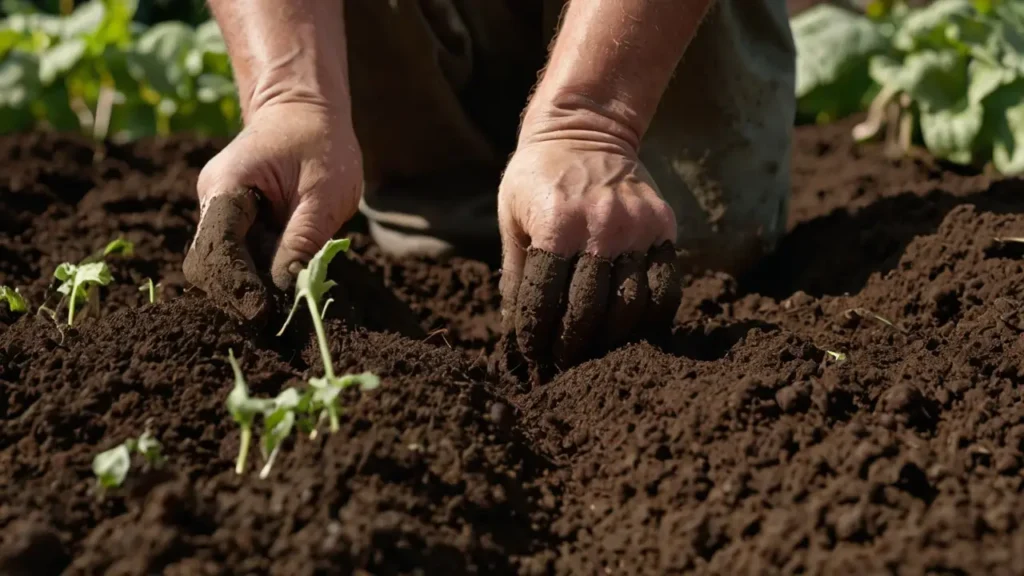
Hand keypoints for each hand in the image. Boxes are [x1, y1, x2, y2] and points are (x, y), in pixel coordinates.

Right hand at [183, 101, 362, 320]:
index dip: (237, 284)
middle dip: (236, 292)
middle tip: (274, 317)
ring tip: (281, 302)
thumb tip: (288, 289)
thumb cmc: (321, 142)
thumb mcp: (325, 192)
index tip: (262, 312)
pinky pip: (237, 256)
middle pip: (208, 263)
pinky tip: (279, 282)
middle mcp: (212, 198)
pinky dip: (254, 274)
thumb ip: (303, 239)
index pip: (218, 246)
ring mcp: (218, 209)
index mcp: (227, 185)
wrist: (305, 109)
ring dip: (247, 286)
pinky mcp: (232, 220)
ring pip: (220, 265)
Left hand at [497, 138, 682, 377]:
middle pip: (588, 311)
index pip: (545, 300)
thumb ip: (516, 271)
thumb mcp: (512, 215)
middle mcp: (601, 227)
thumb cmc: (538, 175)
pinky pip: (665, 288)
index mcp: (556, 224)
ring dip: (609, 342)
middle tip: (561, 369)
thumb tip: (513, 330)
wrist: (586, 128)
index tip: (531, 358)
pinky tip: (634, 336)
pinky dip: (651, 320)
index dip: (536, 336)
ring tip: (594, 358)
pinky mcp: (664, 228)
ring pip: (630, 306)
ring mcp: (638, 228)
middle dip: (570, 348)